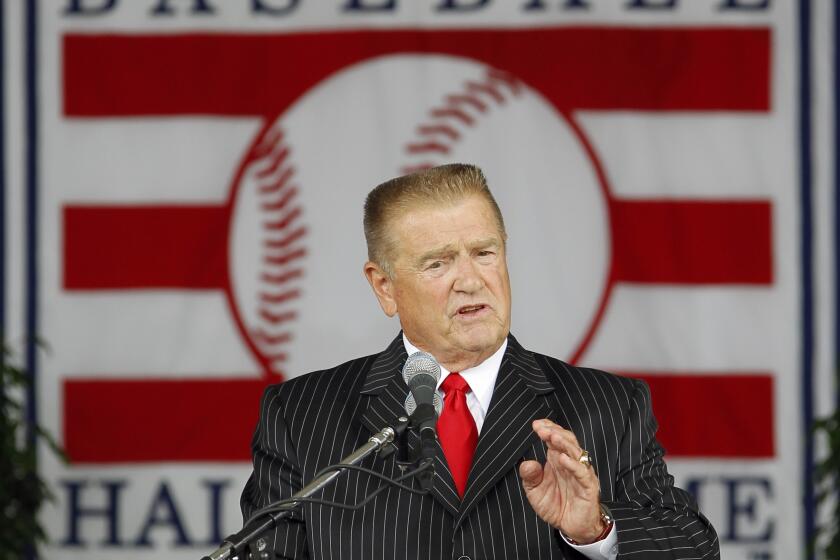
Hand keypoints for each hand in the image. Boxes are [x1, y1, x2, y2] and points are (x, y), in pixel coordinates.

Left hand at [518, 419, 605, 543]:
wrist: (571, 527)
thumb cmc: (556, 506)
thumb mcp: (535, 491)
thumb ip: (530, 477)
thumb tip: (527, 463)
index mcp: (558, 460)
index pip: (556, 438)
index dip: (548, 429)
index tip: (536, 425)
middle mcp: (570, 464)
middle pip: (567, 440)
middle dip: (555, 432)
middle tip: (542, 428)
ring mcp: (580, 474)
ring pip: (576, 453)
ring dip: (564, 443)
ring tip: (552, 437)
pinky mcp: (588, 487)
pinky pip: (582, 473)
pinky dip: (573, 465)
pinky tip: (562, 459)